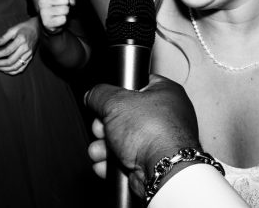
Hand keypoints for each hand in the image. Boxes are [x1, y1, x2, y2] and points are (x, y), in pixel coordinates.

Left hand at [0, 17, 38, 75]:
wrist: (37, 29)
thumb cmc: (24, 28)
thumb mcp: (13, 29)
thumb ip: (3, 38)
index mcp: (21, 40)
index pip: (7, 51)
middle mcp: (25, 49)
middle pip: (11, 61)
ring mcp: (29, 55)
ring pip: (16, 67)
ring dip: (5, 69)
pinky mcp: (30, 58)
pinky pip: (22, 68)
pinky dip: (13, 72)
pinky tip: (6, 70)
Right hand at [39, 0, 75, 34]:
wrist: (49, 19)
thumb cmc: (57, 4)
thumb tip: (72, 1)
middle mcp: (42, 0)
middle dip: (67, 3)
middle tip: (63, 5)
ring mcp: (43, 12)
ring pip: (65, 9)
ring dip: (66, 11)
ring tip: (61, 12)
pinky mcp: (46, 22)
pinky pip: (63, 19)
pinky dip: (64, 19)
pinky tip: (59, 18)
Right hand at [85, 75, 200, 198]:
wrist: (163, 171)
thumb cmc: (152, 133)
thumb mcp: (115, 102)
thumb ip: (99, 94)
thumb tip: (92, 96)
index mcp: (165, 93)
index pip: (136, 86)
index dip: (117, 94)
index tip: (106, 101)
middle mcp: (166, 117)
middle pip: (124, 116)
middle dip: (105, 126)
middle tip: (101, 128)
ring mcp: (160, 142)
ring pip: (122, 140)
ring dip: (104, 147)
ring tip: (99, 150)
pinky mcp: (153, 163)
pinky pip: (126, 159)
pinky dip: (113, 163)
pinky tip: (106, 164)